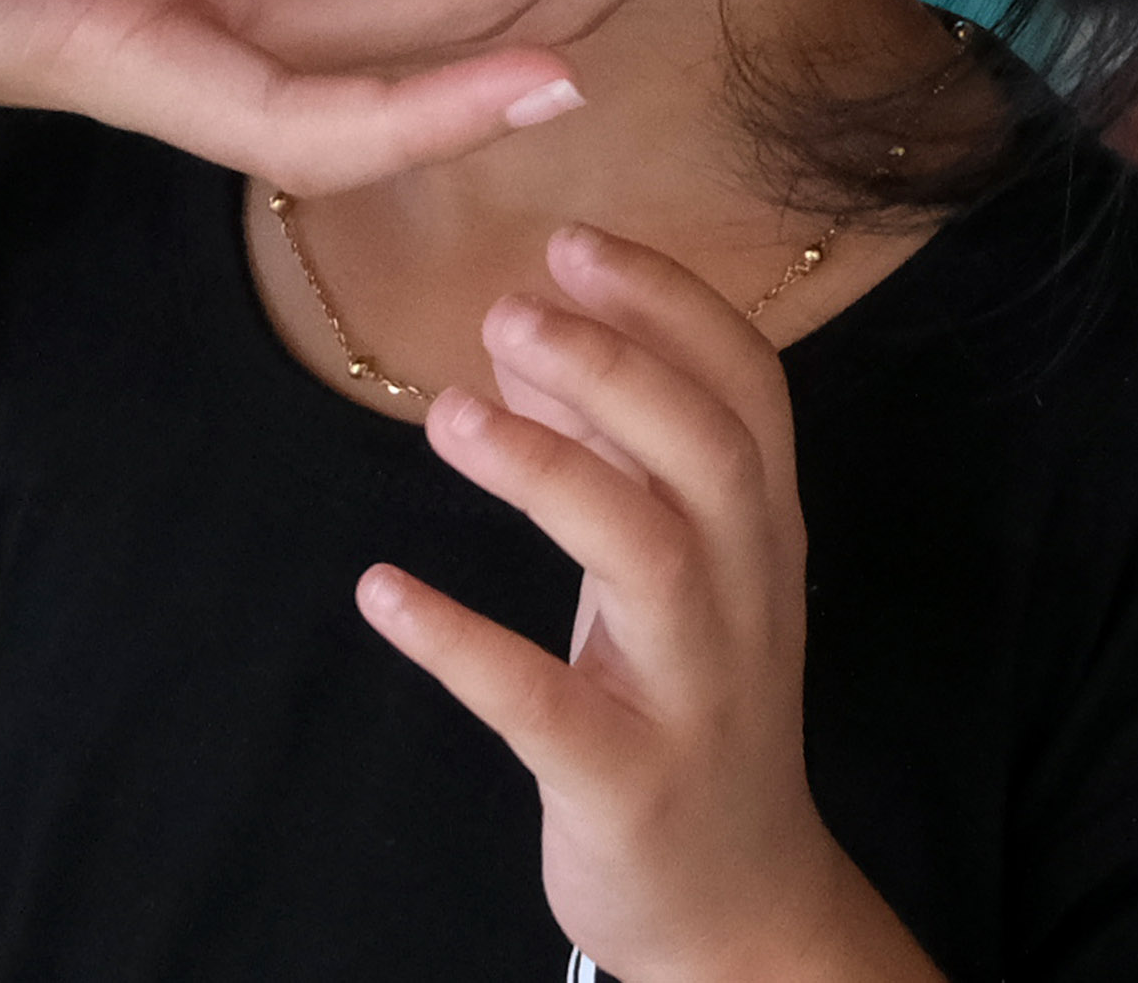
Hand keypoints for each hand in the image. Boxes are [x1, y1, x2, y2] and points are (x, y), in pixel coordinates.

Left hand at [356, 232, 943, 982]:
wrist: (737, 898)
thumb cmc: (686, 693)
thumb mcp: (662, 562)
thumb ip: (606, 445)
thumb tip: (518, 328)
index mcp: (757, 529)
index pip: (749, 388)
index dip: (670, 303)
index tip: (572, 239)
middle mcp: (743, 596)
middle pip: (712, 455)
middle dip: (618, 368)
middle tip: (508, 309)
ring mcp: (692, 692)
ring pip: (649, 559)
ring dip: (550, 474)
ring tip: (447, 416)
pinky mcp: (626, 780)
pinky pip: (543, 705)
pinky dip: (463, 644)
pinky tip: (380, 590)